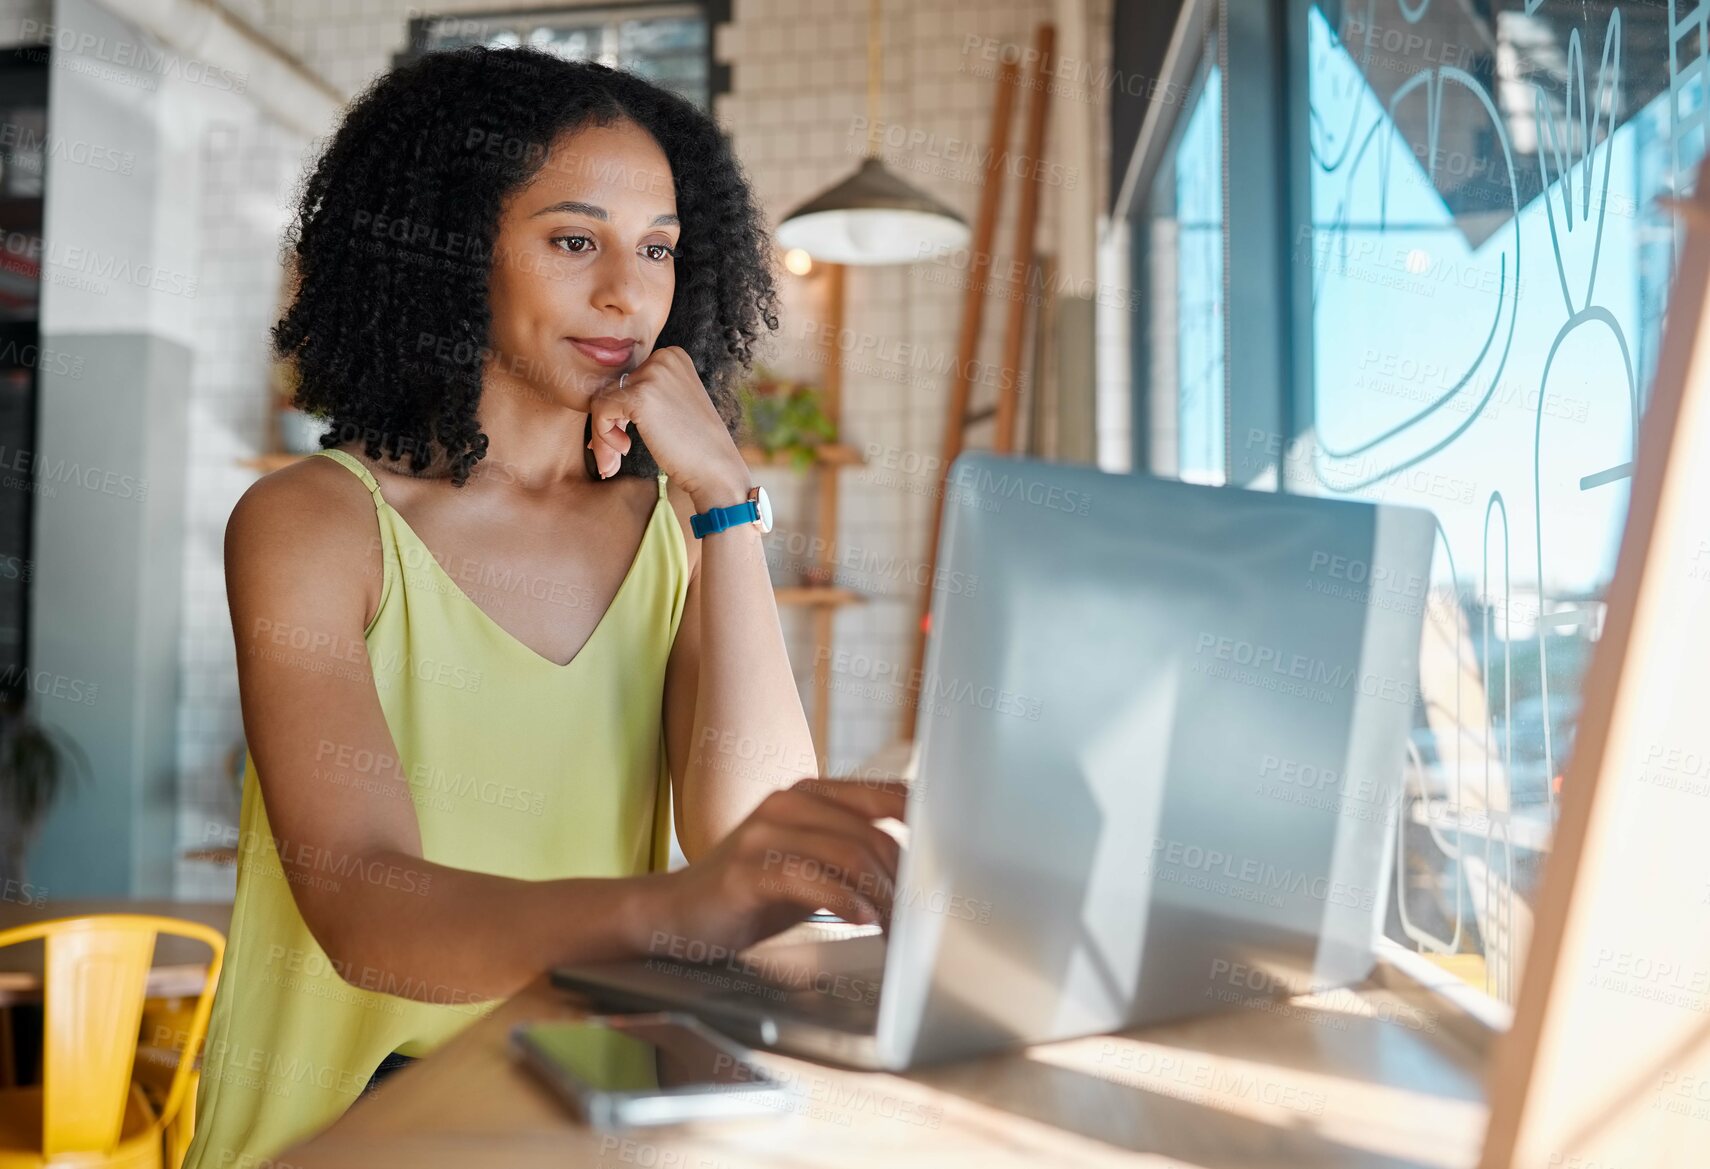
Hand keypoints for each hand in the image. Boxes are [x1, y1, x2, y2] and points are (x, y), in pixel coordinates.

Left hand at [586, 346, 748, 505]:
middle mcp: (663, 357)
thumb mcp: (671, 406)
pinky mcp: (639, 395)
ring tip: (613, 462)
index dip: (619, 413)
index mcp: (672, 356)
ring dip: (602, 436)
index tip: (625, 440)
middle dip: (608, 426)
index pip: (626, 380)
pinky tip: (625, 450)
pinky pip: (600, 410)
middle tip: (615, 458)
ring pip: (602, 400)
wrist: (716, 470)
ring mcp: (652, 374)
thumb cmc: (694, 446)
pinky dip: (603, 436)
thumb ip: (643, 395)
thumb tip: (598, 399)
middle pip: (611, 389)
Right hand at [650, 776, 908, 956]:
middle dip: (902, 881)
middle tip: (917, 920)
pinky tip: (861, 921)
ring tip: (895, 928)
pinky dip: (845, 901)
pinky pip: (810, 879)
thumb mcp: (810, 865)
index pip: (884, 796)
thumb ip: (852, 856)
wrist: (675, 915)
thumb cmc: (751, 892)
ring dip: (881, 897)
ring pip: (847, 854)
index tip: (945, 866)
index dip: (922, 828)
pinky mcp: (746, 869)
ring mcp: (764, 832)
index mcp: (809, 793)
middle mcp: (788, 802)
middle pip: (872, 834)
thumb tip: (917, 873)